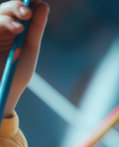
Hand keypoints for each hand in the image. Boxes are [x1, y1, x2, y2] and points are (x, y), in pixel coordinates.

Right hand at [0, 0, 48, 116]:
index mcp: (12, 28)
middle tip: (27, 14)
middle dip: (16, 8)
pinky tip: (11, 30)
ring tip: (18, 28)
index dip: (26, 2)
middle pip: (5, 10)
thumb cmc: (17, 73)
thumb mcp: (29, 49)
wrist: (3, 95)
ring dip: (6, 18)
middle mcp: (0, 29)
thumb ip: (35, 28)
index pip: (18, 10)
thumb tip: (43, 5)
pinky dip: (0, 25)